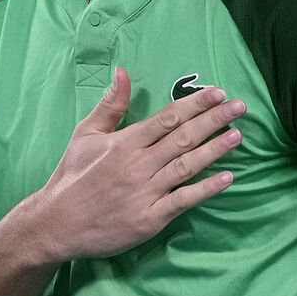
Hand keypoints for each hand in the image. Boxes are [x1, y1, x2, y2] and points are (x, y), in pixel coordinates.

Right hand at [28, 66, 244, 260]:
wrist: (57, 223)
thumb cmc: (72, 176)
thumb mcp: (85, 134)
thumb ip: (109, 105)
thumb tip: (122, 72)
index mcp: (125, 142)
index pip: (167, 117)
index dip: (195, 104)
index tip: (217, 93)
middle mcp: (138, 164)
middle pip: (183, 137)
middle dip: (213, 120)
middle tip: (239, 106)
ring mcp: (146, 192)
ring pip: (187, 165)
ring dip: (215, 149)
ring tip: (238, 135)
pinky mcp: (150, 218)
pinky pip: (184, 200)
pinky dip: (206, 189)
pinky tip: (227, 178)